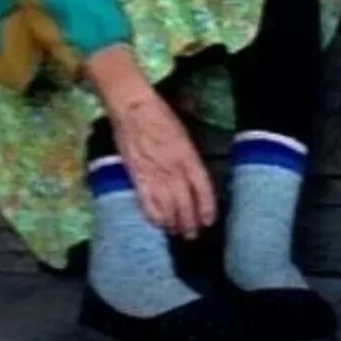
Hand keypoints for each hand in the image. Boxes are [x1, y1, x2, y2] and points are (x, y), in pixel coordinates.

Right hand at [87, 47, 215, 236]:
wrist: (132, 107)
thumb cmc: (160, 115)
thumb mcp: (184, 133)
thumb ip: (190, 156)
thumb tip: (194, 172)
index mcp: (188, 156)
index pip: (202, 188)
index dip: (207, 208)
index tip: (208, 221)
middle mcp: (174, 169)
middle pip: (185, 203)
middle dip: (190, 222)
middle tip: (192, 233)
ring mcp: (154, 174)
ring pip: (167, 208)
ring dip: (173, 223)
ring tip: (176, 232)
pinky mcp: (136, 176)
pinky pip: (147, 203)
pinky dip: (153, 217)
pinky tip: (158, 224)